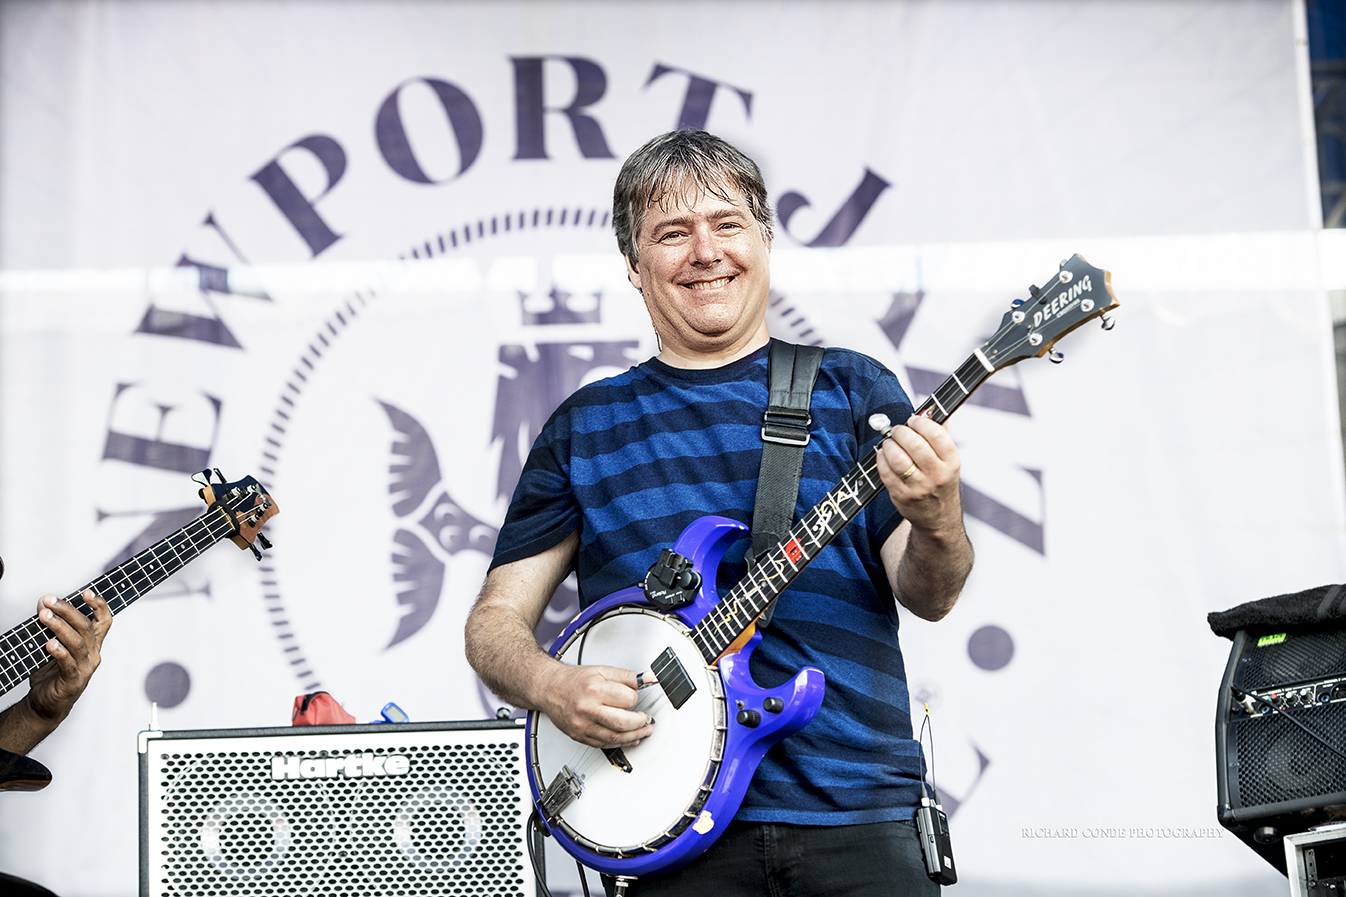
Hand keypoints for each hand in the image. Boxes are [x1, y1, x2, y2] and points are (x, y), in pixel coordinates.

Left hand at [26, 589, 111, 725]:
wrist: (45, 705)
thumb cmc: (51, 674)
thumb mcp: (52, 645)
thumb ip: (51, 625)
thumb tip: (44, 603)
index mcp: (93, 645)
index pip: (104, 621)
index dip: (99, 605)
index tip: (87, 592)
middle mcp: (93, 655)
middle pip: (86, 627)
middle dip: (67, 611)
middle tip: (49, 602)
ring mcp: (85, 669)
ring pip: (77, 643)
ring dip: (59, 627)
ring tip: (44, 617)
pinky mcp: (73, 683)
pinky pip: (68, 665)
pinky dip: (59, 652)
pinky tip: (49, 643)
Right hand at [539, 663, 654, 748]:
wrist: (549, 688)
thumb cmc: (574, 680)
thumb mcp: (602, 671)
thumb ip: (628, 676)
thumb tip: (649, 678)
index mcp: (594, 689)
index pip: (627, 699)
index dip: (636, 698)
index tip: (635, 697)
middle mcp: (587, 709)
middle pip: (623, 723)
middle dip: (640, 722)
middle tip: (646, 719)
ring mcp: (582, 725)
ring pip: (615, 738)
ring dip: (634, 736)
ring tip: (643, 730)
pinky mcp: (579, 736)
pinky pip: (604, 744)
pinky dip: (619, 743)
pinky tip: (628, 738)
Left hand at [875, 414, 963, 535]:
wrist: (939, 518)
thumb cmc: (941, 482)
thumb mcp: (948, 461)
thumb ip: (941, 435)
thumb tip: (932, 410)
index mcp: (951, 462)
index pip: (937, 435)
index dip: (921, 423)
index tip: (913, 420)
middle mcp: (937, 476)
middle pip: (915, 445)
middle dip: (901, 432)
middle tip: (897, 430)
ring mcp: (919, 488)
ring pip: (898, 459)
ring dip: (889, 445)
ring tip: (889, 443)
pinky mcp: (902, 496)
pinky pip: (886, 473)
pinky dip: (881, 460)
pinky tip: (883, 455)